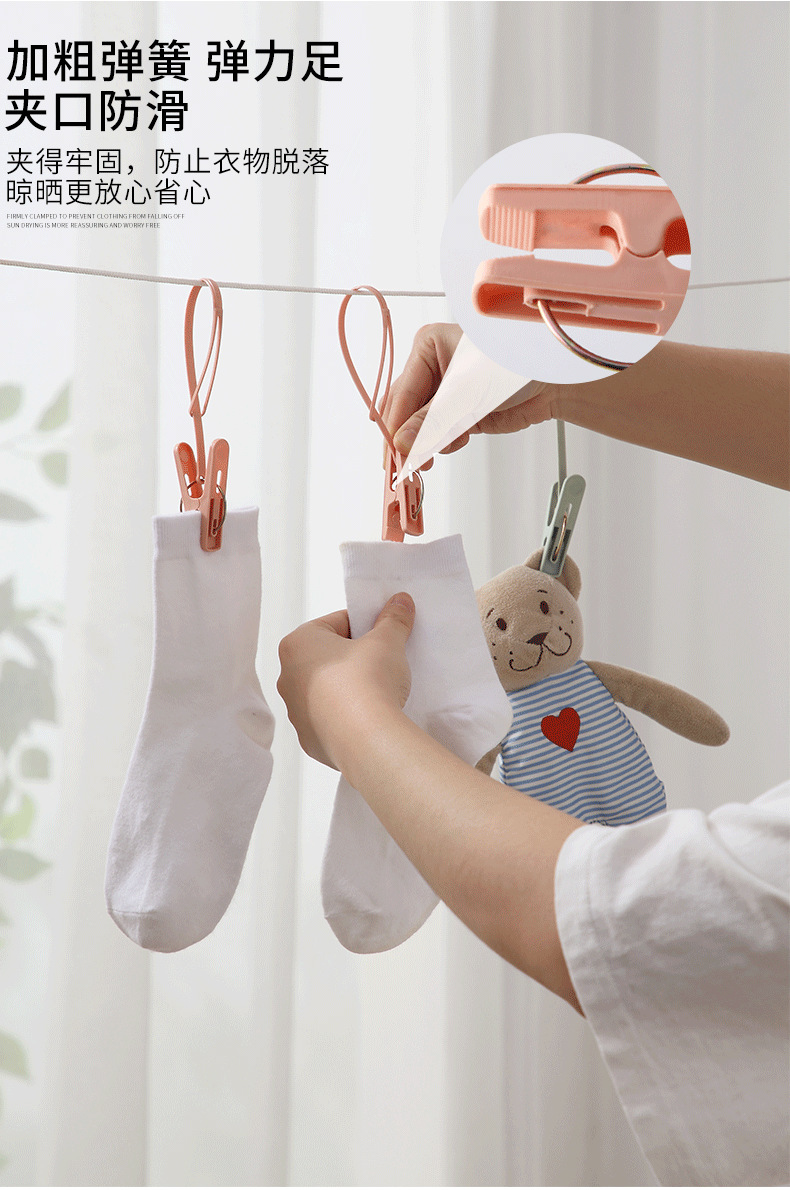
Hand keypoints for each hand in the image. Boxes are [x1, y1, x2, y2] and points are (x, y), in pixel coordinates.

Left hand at [277, 593, 415, 769]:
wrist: (367, 738)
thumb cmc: (367, 682)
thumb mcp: (387, 641)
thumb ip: (393, 619)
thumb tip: (400, 602)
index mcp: (297, 644)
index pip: (335, 623)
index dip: (364, 626)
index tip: (382, 635)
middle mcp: (287, 676)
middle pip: (327, 657)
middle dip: (353, 658)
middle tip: (381, 662)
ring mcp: (295, 711)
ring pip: (326, 690)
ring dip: (347, 687)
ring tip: (377, 691)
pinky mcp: (308, 738)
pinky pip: (329, 720)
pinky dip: (346, 716)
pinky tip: (368, 716)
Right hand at [385, 323, 557, 461]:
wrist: (552, 383)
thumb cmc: (515, 367)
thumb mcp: (468, 392)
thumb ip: (433, 419)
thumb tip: (403, 441)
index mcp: (427, 348)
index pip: (401, 392)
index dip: (395, 425)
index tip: (395, 451)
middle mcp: (430, 368)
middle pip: (404, 411)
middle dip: (409, 438)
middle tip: (407, 465)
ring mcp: (442, 393)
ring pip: (418, 426)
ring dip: (429, 441)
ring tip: (448, 443)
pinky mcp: (455, 413)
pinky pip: (436, 434)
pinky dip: (444, 442)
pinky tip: (462, 437)